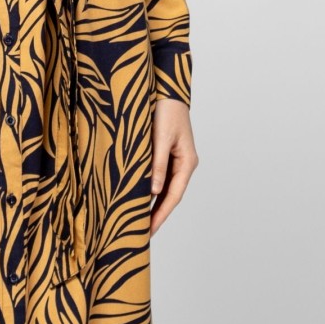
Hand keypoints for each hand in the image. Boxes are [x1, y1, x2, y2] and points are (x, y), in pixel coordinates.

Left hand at [149, 97, 195, 235]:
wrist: (166, 88)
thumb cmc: (165, 109)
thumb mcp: (159, 137)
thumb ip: (157, 164)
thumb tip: (154, 192)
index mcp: (187, 162)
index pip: (173, 196)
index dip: (160, 215)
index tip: (148, 231)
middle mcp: (183, 164)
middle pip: (170, 196)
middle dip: (156, 215)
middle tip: (141, 235)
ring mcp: (175, 159)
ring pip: (164, 188)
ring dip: (152, 204)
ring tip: (138, 222)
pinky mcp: (166, 154)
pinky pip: (158, 177)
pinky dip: (149, 189)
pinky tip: (139, 198)